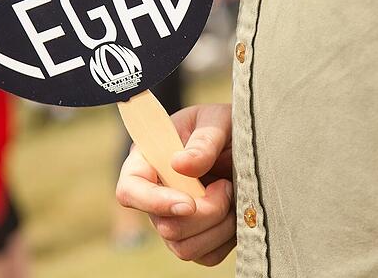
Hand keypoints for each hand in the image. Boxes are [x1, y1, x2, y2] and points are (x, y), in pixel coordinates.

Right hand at [116, 103, 234, 265]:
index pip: (130, 190)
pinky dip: (228, 238)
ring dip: (219, 226)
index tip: (189, 203)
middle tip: (225, 185)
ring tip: (231, 194)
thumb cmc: (225, 125)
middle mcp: (156, 196)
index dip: (154, 202)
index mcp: (149, 161)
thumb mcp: (217, 120)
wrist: (248, 145)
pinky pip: (207, 256)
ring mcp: (174, 221)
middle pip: (164, 227)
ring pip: (185, 248)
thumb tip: (179, 165)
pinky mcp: (197, 239)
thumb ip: (203, 141)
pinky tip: (236, 211)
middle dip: (205, 212)